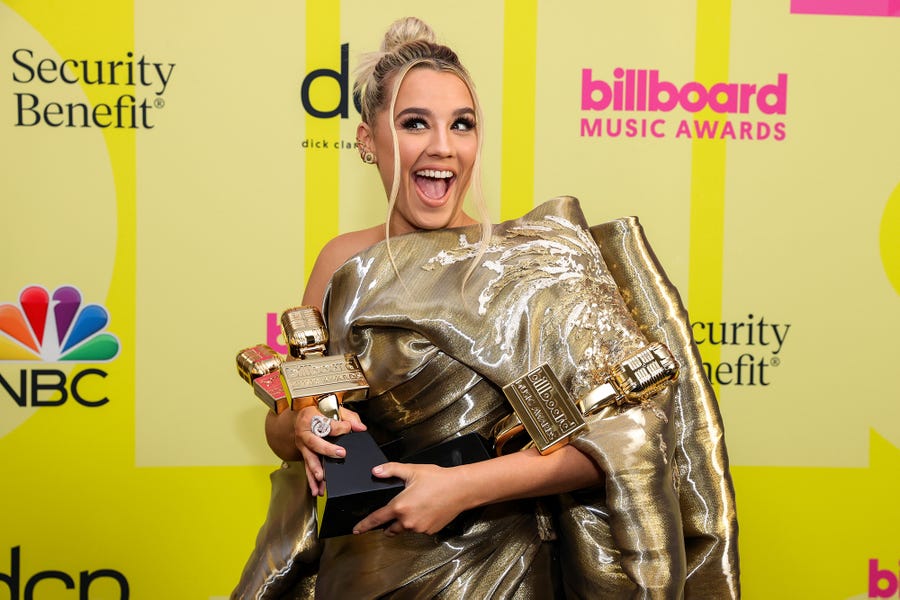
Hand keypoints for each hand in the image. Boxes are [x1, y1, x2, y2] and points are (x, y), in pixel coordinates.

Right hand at [294, 405, 366, 496]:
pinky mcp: (304, 455)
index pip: (325, 423)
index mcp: (310, 417)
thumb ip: (349, 417)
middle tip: (340, 454)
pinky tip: (317, 489)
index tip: (348, 428)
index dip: (338, 426)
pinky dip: (312, 480)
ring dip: (316, 470)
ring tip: (322, 479)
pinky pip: (308, 468)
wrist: (303, 415)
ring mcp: (302, 445)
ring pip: (309, 458)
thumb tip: (360, 428)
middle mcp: (304, 432)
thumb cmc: (319, 412)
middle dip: (327, 450)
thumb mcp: (334, 409)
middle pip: (314, 442)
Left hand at [352, 463, 468, 535]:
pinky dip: (418, 523)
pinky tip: (426, 510)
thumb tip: (376, 471)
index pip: (376, 519)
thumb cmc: (438, 479)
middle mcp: (407, 521)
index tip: (356, 530)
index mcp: (399, 507)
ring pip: (405, 529)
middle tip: (395, 511)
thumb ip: (391, 470)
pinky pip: (419, 529)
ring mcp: (419, 528)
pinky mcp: (430, 531)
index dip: (364, 525)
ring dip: (405, 522)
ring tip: (415, 506)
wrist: (461, 489)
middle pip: (390, 528)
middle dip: (388, 523)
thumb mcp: (412, 470)